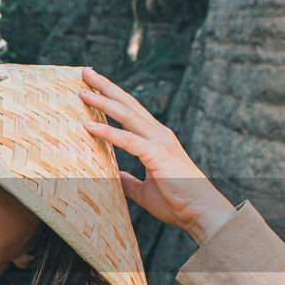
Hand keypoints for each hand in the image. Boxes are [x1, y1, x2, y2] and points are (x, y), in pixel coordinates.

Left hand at [78, 67, 235, 244]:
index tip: (93, 85)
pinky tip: (88, 126)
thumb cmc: (178, 202)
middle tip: (85, 71)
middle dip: (106, 87)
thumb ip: (129, 181)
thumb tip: (113, 176)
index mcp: (157, 140)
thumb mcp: (145, 191)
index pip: (131, 112)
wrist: (202, 213)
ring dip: (103, 101)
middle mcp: (159, 135)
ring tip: (82, 91)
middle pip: (128, 104)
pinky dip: (107, 132)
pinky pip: (128, 140)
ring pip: (127, 115)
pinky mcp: (157, 155)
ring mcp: (159, 142)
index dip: (112, 97)